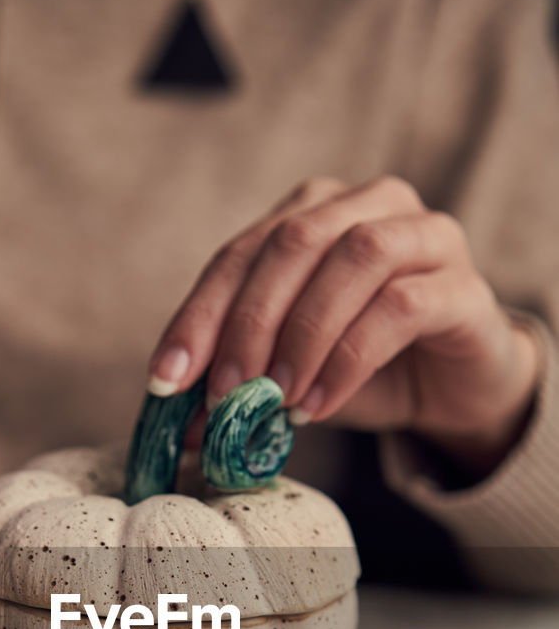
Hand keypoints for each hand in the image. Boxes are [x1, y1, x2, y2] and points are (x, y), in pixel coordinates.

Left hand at [147, 176, 539, 478]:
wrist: (449, 389)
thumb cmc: (359, 367)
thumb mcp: (287, 370)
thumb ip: (239, 378)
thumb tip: (179, 424)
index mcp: (313, 212)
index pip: (240, 253)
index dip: (199, 316)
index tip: (166, 379)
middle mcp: (369, 204)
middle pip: (294, 242)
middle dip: (248, 323)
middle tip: (225, 394)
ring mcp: (425, 235)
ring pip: (355, 259)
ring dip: (303, 335)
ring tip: (278, 401)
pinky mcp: (462, 284)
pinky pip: (402, 306)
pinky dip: (350, 358)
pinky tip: (320, 404)